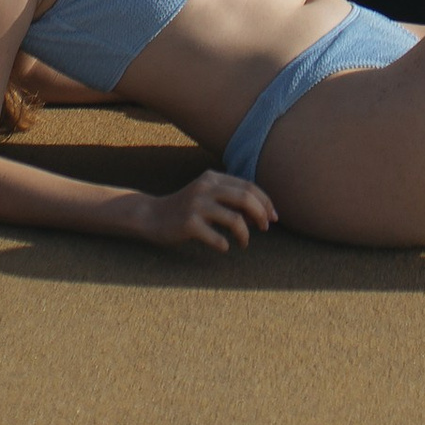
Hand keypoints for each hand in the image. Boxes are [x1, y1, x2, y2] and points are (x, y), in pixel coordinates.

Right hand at [125, 172, 275, 253]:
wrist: (151, 216)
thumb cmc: (186, 209)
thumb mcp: (207, 195)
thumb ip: (231, 200)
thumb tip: (260, 216)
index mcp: (213, 178)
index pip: (248, 186)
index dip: (265, 202)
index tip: (273, 217)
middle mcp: (206, 187)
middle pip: (245, 198)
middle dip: (261, 214)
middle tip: (266, 228)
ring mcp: (196, 205)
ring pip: (235, 219)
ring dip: (245, 234)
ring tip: (244, 243)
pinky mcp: (188, 223)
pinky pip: (217, 237)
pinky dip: (224, 244)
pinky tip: (223, 246)